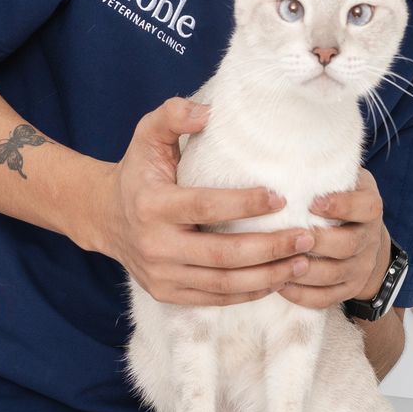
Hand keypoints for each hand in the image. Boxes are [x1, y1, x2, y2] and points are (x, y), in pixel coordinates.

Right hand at [92, 97, 316, 305]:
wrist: (105, 216)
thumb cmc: (138, 172)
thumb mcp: (147, 136)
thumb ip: (174, 115)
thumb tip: (208, 113)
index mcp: (153, 205)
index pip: (206, 207)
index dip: (245, 204)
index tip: (281, 198)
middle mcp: (156, 246)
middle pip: (223, 255)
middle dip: (270, 249)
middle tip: (306, 237)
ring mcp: (161, 275)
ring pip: (224, 284)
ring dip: (268, 276)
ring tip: (303, 262)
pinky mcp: (168, 294)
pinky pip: (215, 298)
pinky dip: (250, 293)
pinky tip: (278, 279)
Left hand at [278, 167, 387, 309]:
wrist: (367, 239)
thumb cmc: (343, 201)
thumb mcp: (346, 180)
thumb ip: (328, 173)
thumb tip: (289, 156)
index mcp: (370, 208)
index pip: (365, 208)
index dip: (342, 206)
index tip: (314, 202)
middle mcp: (369, 239)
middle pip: (348, 245)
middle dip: (318, 242)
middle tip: (291, 237)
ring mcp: (361, 267)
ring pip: (335, 274)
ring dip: (305, 271)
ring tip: (279, 263)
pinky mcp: (349, 288)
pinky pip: (327, 297)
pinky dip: (303, 294)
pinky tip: (280, 285)